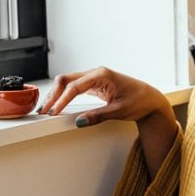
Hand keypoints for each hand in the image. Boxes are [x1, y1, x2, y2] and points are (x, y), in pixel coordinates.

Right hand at [37, 67, 171, 127]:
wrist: (150, 99)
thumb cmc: (140, 101)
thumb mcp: (119, 111)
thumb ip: (99, 116)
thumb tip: (80, 122)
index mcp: (102, 75)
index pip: (75, 86)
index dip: (62, 100)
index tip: (54, 112)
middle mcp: (96, 73)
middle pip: (66, 80)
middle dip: (53, 95)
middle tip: (43, 111)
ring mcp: (94, 78)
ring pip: (68, 83)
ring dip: (56, 95)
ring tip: (46, 109)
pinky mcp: (94, 85)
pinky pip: (74, 88)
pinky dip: (64, 96)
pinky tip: (57, 105)